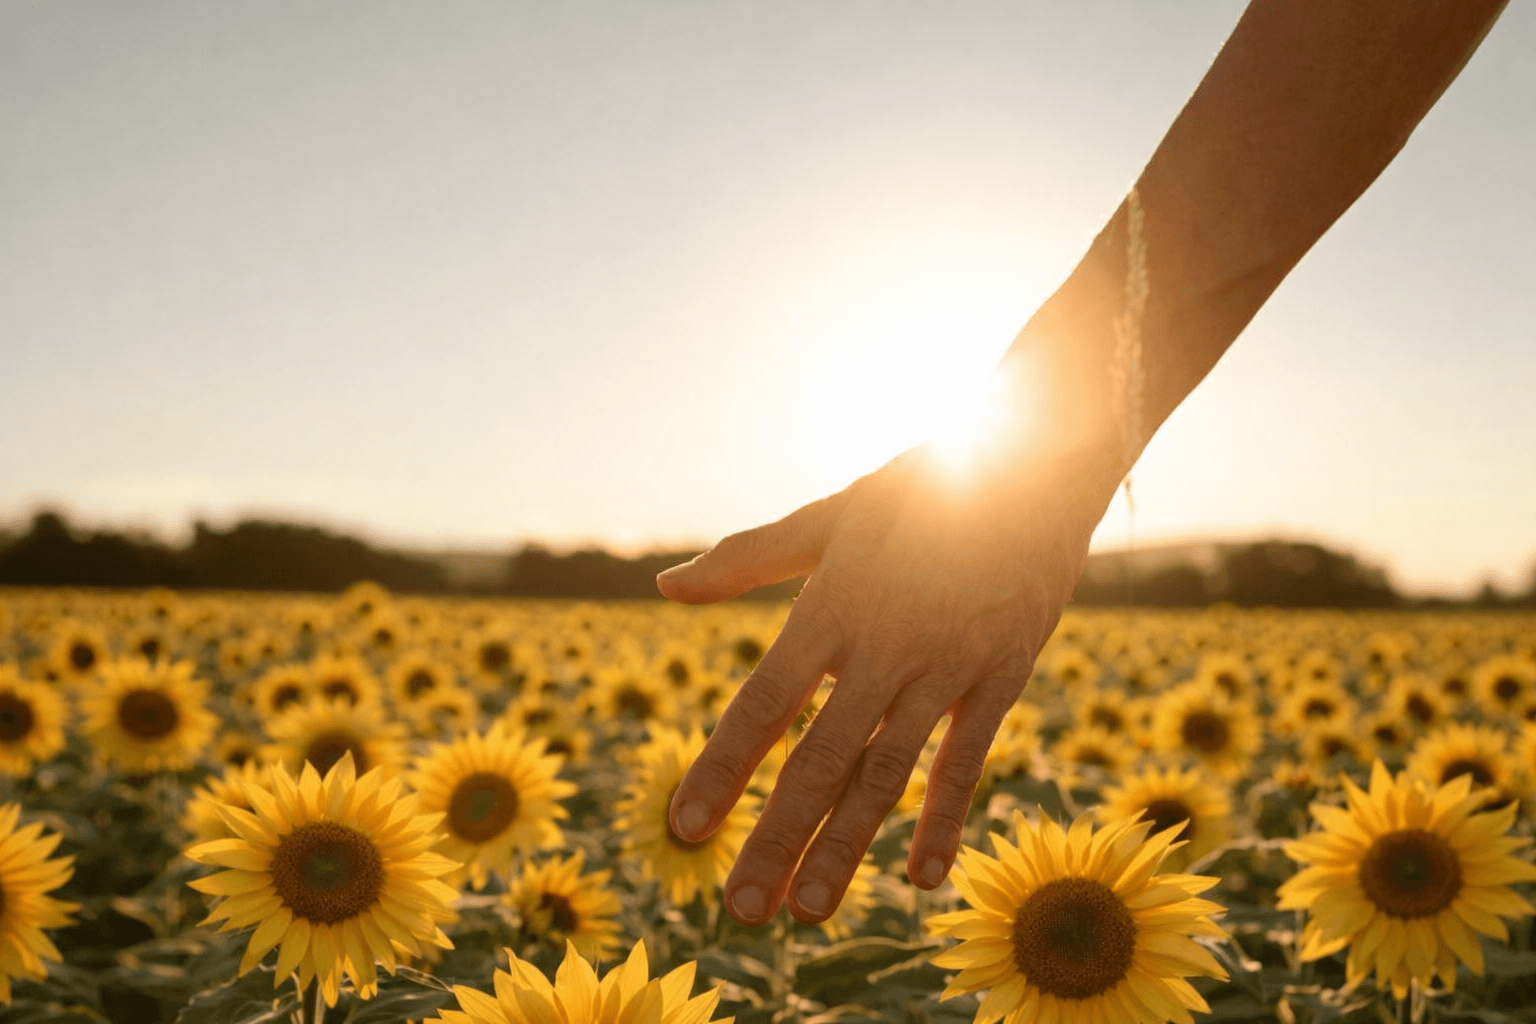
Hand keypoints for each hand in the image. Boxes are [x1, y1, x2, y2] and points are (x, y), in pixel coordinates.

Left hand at [656, 427, 1122, 925]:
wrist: (1036, 460)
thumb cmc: (922, 486)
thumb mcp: (831, 515)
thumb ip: (748, 558)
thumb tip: (664, 586)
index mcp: (831, 605)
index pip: (762, 704)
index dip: (721, 770)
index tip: (684, 827)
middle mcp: (882, 647)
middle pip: (819, 760)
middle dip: (776, 838)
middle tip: (741, 908)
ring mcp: (945, 668)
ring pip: (887, 773)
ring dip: (847, 846)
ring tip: (809, 911)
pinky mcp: (999, 678)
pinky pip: (966, 761)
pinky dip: (942, 819)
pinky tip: (918, 877)